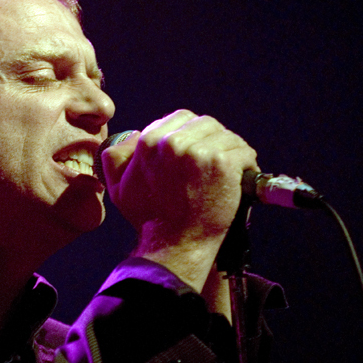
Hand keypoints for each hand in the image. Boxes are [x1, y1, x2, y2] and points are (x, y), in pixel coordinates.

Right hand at [101, 110, 257, 291]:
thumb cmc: (149, 218)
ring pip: (227, 136)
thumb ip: (116, 157)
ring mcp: (200, 152)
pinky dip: (246, 164)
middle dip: (214, 140)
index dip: (193, 134)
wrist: (174, 244)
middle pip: (206, 124)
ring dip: (232, 151)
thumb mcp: (118, 187)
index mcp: (149, 142)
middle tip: (216, 162)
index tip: (199, 152)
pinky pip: (244, 151)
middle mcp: (173, 142)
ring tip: (229, 171)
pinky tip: (239, 178)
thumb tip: (134, 135)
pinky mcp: (223, 164)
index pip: (181, 118)